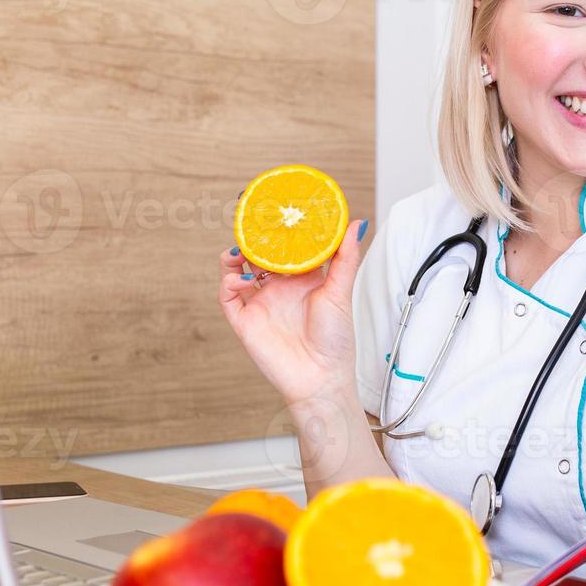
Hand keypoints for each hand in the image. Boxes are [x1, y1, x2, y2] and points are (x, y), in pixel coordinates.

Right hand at [217, 219, 367, 409]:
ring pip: (237, 270)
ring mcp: (260, 303)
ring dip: (235, 255)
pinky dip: (229, 282)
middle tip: (251, 215)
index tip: (279, 206)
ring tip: (242, 246)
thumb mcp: (341, 292)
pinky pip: (228, 296)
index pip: (286, 246)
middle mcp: (278, 287)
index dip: (280, 228)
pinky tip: (242, 277)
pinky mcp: (245, 320)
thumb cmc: (336, 340)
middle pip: (258, 254)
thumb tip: (357, 223)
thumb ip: (345, 258)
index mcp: (301, 278)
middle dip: (252, 236)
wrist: (320, 379)